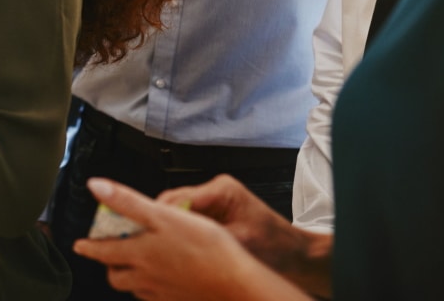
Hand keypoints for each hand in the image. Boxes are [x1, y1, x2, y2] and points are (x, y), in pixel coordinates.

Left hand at [72, 178, 309, 300]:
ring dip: (131, 277)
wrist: (237, 283)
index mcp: (138, 255)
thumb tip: (95, 187)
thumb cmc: (204, 246)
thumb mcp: (162, 214)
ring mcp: (163, 293)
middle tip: (111, 252)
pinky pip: (156, 297)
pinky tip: (164, 278)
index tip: (79, 245)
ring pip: (136, 289)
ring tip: (136, 264)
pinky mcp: (180, 300)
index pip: (103, 253)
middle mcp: (146, 278)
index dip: (89, 247)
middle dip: (110, 265)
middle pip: (116, 277)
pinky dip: (152, 287)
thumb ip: (126, 201)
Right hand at [158, 175, 330, 294]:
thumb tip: (175, 236)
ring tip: (165, 245)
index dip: (164, 216)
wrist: (293, 254)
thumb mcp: (238, 241)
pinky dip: (181, 231)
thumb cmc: (275, 246)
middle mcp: (215, 190)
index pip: (180, 197)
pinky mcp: (213, 211)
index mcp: (222, 189)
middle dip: (163, 221)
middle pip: (174, 201)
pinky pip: (188, 218)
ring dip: (172, 226)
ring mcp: (213, 199)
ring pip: (177, 209)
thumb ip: (206, 235)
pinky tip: (178, 246)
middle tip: (151, 242)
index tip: (149, 231)